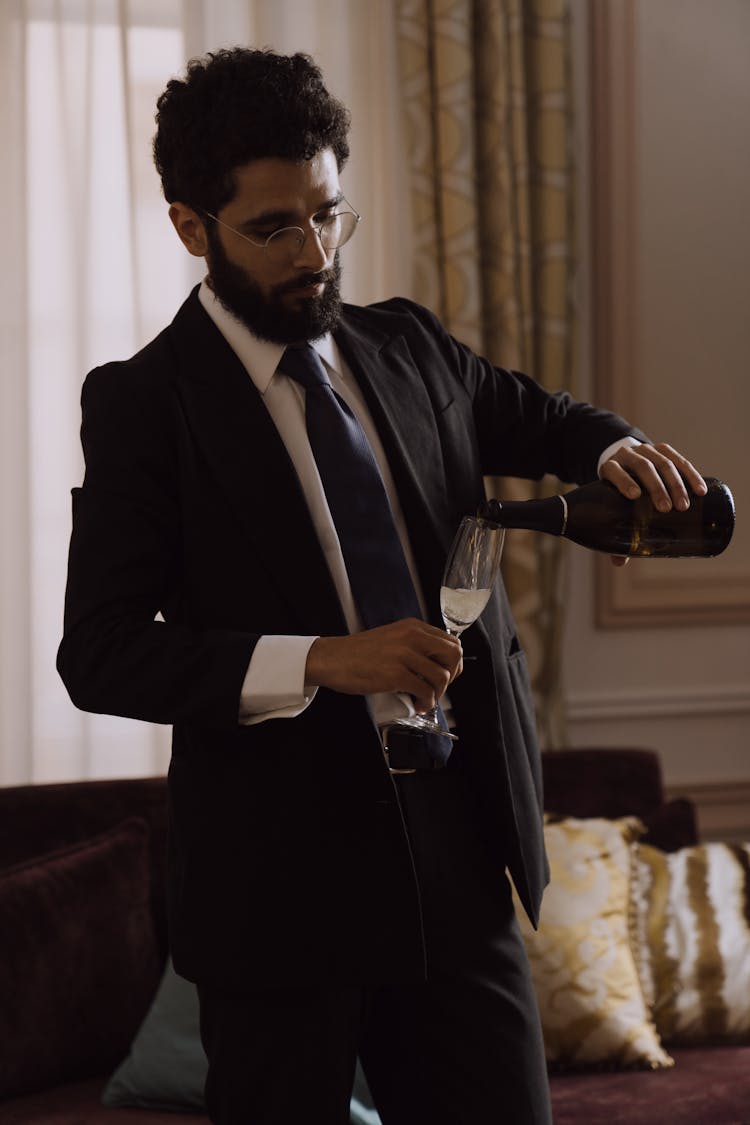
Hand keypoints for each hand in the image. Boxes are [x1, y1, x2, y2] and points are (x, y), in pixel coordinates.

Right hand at [305, 618, 462, 712]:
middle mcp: (412, 636)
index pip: (452, 642)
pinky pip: (425, 691)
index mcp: (413, 627)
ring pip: (442, 676)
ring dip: (437, 694)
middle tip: (438, 688)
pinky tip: (418, 705)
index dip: (453, 663)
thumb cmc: (359, 653)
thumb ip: (414, 645)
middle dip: (452, 677)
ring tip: (424, 701)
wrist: (332, 659)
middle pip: (454, 655)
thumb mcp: (392, 638)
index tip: (444, 675)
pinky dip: (426, 703)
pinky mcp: (395, 673)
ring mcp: (404, 654)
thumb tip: (436, 666)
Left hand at [600, 441, 706, 566]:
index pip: (614, 471)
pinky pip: (679, 459)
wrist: (625, 462)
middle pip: (643, 467)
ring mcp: (646, 450)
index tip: (634, 496)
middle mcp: (627, 455)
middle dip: (657, 487)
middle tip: (667, 508)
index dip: (623, 481)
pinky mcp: (663, 449)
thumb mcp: (611, 504)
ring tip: (684, 505)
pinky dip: (691, 474)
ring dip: (676, 484)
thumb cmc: (617, 491)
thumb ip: (615, 529)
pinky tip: (700, 490)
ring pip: (663, 463)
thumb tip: (619, 562)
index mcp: (610, 468)